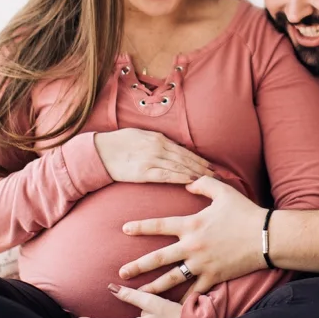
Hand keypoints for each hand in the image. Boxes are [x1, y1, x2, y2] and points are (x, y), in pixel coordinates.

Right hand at [94, 128, 213, 183]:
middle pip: (186, 159)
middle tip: (218, 175)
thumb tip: (174, 148)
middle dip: (203, 167)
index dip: (200, 159)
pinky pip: (166, 176)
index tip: (211, 166)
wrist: (100, 151)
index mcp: (159, 138)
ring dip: (196, 174)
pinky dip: (181, 178)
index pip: (185, 151)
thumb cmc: (120, 143)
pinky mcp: (143, 172)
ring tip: (209, 180)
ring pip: (179, 167)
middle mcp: (158, 147)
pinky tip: (191, 182)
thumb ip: (159, 142)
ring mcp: (151, 159)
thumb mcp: (141, 136)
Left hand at [119, 176, 267, 294]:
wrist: (266, 236)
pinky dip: (183, 301)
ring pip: (172, 279)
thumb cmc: (245, 212)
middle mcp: (192, 246)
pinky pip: (195, 292)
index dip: (140, 227)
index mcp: (191, 224)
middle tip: (121, 273)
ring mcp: (202, 264)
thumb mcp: (223, 191)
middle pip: (159, 258)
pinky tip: (172, 310)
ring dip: (154, 287)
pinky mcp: (214, 277)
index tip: (124, 229)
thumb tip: (187, 183)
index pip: (159, 225)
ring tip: (138, 295)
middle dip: (138, 266)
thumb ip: (202, 184)